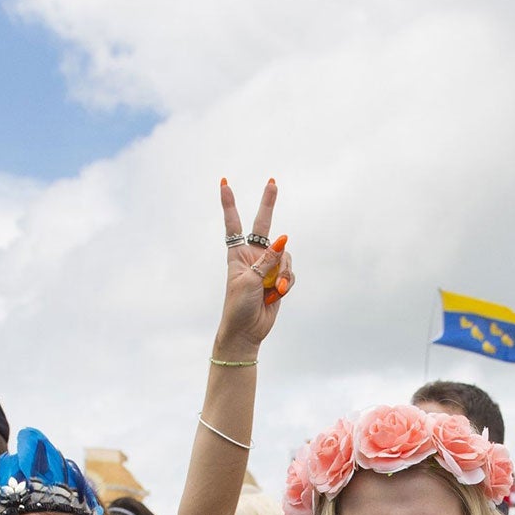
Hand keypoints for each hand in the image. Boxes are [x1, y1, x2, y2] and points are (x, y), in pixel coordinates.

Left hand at [213, 178, 294, 356]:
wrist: (247, 331)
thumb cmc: (239, 306)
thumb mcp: (250, 280)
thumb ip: (267, 259)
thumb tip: (283, 239)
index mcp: (237, 254)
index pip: (233, 224)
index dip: (229, 204)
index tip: (224, 183)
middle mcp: (253, 256)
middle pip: (263, 225)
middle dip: (269, 204)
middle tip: (273, 182)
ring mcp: (268, 267)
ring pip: (285, 256)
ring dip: (283, 272)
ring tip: (275, 289)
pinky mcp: (280, 279)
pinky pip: (290, 273)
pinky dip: (287, 283)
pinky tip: (278, 294)